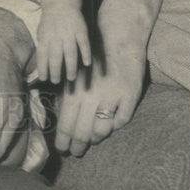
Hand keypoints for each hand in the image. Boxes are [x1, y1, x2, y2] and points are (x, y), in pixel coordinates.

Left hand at [35, 5, 91, 82]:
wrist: (60, 2)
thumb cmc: (50, 21)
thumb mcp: (41, 32)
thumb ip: (43, 46)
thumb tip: (42, 64)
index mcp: (45, 37)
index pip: (42, 55)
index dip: (43, 67)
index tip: (44, 78)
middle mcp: (56, 36)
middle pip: (55, 57)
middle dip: (55, 71)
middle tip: (56, 82)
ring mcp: (69, 33)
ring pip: (70, 53)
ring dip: (70, 67)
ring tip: (71, 78)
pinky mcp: (80, 30)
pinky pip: (84, 43)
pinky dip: (85, 53)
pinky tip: (87, 64)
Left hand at [55, 4, 146, 155]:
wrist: (117, 36)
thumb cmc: (91, 56)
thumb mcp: (74, 73)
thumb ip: (67, 93)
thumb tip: (60, 116)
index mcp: (75, 90)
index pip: (66, 123)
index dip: (64, 139)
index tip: (62, 149)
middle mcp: (92, 96)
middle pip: (82, 131)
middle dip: (76, 145)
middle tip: (74, 152)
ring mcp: (112, 97)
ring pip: (101, 130)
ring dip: (94, 139)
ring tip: (89, 143)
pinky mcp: (129, 96)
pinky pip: (121, 120)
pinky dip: (114, 127)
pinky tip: (107, 129)